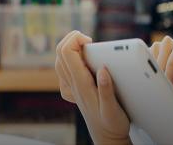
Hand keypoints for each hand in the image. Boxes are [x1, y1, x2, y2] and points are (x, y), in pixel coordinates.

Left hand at [55, 30, 131, 144]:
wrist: (106, 138)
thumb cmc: (112, 124)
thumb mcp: (113, 109)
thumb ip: (107, 89)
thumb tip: (102, 69)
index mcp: (81, 85)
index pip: (67, 53)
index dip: (75, 40)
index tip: (91, 40)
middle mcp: (73, 85)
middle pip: (60, 53)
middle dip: (71, 38)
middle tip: (89, 39)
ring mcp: (71, 88)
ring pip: (60, 61)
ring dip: (70, 48)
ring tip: (87, 46)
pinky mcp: (74, 91)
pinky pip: (63, 71)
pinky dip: (69, 60)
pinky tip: (81, 63)